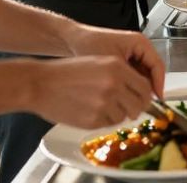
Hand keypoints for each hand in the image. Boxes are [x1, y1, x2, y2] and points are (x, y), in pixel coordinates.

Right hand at [26, 55, 155, 128]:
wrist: (41, 83)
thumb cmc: (67, 72)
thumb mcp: (99, 63)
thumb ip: (121, 74)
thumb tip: (140, 90)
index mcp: (117, 67)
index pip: (145, 86)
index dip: (145, 96)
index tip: (143, 99)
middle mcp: (114, 84)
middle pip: (139, 104)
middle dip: (136, 108)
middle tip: (128, 108)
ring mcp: (104, 103)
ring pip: (124, 116)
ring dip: (117, 114)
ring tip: (100, 106)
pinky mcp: (93, 119)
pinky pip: (108, 124)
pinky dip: (103, 121)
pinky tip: (90, 111)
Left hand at [64, 24, 166, 97]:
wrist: (74, 40)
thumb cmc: (90, 46)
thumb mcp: (113, 65)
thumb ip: (130, 78)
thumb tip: (142, 95)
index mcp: (140, 42)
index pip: (157, 65)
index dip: (159, 83)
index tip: (158, 98)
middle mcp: (140, 46)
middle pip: (153, 70)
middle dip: (150, 87)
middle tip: (146, 103)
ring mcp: (133, 52)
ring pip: (145, 73)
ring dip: (141, 87)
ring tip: (136, 101)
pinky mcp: (126, 58)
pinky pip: (135, 73)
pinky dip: (133, 84)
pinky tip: (127, 94)